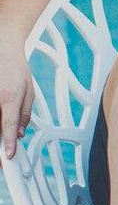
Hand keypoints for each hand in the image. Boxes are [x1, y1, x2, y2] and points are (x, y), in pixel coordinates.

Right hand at [0, 39, 33, 158]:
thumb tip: (20, 133)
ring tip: (1, 143)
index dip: (8, 143)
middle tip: (3, 155)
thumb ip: (24, 114)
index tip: (8, 154)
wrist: (2, 48)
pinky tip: (0, 128)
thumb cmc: (15, 68)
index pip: (8, 125)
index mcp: (9, 96)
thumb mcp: (29, 90)